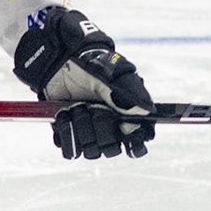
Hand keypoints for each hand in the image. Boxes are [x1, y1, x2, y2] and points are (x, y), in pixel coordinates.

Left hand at [12, 7, 155, 159]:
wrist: (61, 60)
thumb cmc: (93, 65)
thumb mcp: (114, 76)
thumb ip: (132, 94)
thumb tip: (150, 111)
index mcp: (125, 116)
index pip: (136, 143)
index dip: (132, 143)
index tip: (123, 130)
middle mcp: (108, 128)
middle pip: (111, 149)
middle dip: (100, 129)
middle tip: (93, 108)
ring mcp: (88, 132)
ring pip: (91, 151)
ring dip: (81, 128)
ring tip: (76, 107)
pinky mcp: (68, 133)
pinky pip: (70, 150)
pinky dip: (65, 134)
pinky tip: (64, 114)